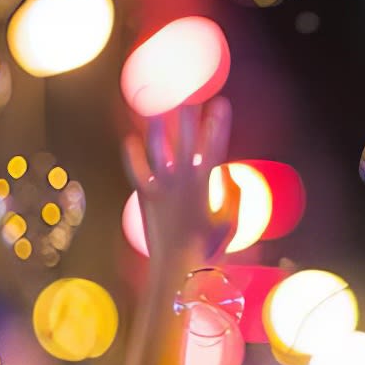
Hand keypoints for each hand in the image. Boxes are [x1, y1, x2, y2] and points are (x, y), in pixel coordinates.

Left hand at [123, 97, 240, 264]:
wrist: (176, 267)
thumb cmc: (208, 248)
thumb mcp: (231, 222)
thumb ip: (233, 194)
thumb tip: (228, 169)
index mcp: (205, 184)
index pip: (214, 145)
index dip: (218, 123)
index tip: (221, 103)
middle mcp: (181, 180)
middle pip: (185, 140)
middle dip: (188, 116)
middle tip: (189, 96)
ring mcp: (161, 187)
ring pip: (158, 149)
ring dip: (159, 128)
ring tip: (159, 110)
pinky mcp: (145, 196)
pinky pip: (137, 170)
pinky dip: (133, 155)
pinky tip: (131, 140)